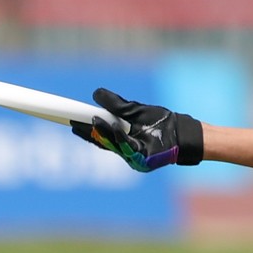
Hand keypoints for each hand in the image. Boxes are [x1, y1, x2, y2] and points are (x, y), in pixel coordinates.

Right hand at [70, 89, 203, 172]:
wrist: (184, 133)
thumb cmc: (162, 122)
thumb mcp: (137, 111)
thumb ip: (117, 105)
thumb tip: (96, 94)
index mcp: (122, 140)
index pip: (98, 135)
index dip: (83, 128)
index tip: (68, 118)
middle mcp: (124, 150)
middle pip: (100, 141)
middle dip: (85, 131)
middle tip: (69, 119)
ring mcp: (132, 156)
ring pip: (111, 144)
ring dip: (99, 132)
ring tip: (89, 119)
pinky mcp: (142, 158)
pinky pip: (126, 146)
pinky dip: (116, 136)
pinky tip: (110, 126)